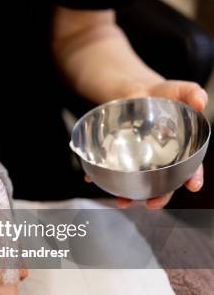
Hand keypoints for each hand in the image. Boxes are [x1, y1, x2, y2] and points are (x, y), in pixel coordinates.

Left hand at [87, 80, 207, 208]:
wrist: (137, 93)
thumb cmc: (163, 96)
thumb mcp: (179, 91)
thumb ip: (191, 94)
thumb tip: (201, 101)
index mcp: (182, 150)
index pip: (190, 167)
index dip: (192, 177)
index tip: (193, 185)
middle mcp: (162, 160)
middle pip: (164, 183)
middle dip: (160, 196)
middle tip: (152, 203)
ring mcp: (140, 161)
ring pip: (137, 183)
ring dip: (130, 194)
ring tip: (122, 201)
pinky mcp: (120, 156)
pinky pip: (111, 169)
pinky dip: (101, 176)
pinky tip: (92, 180)